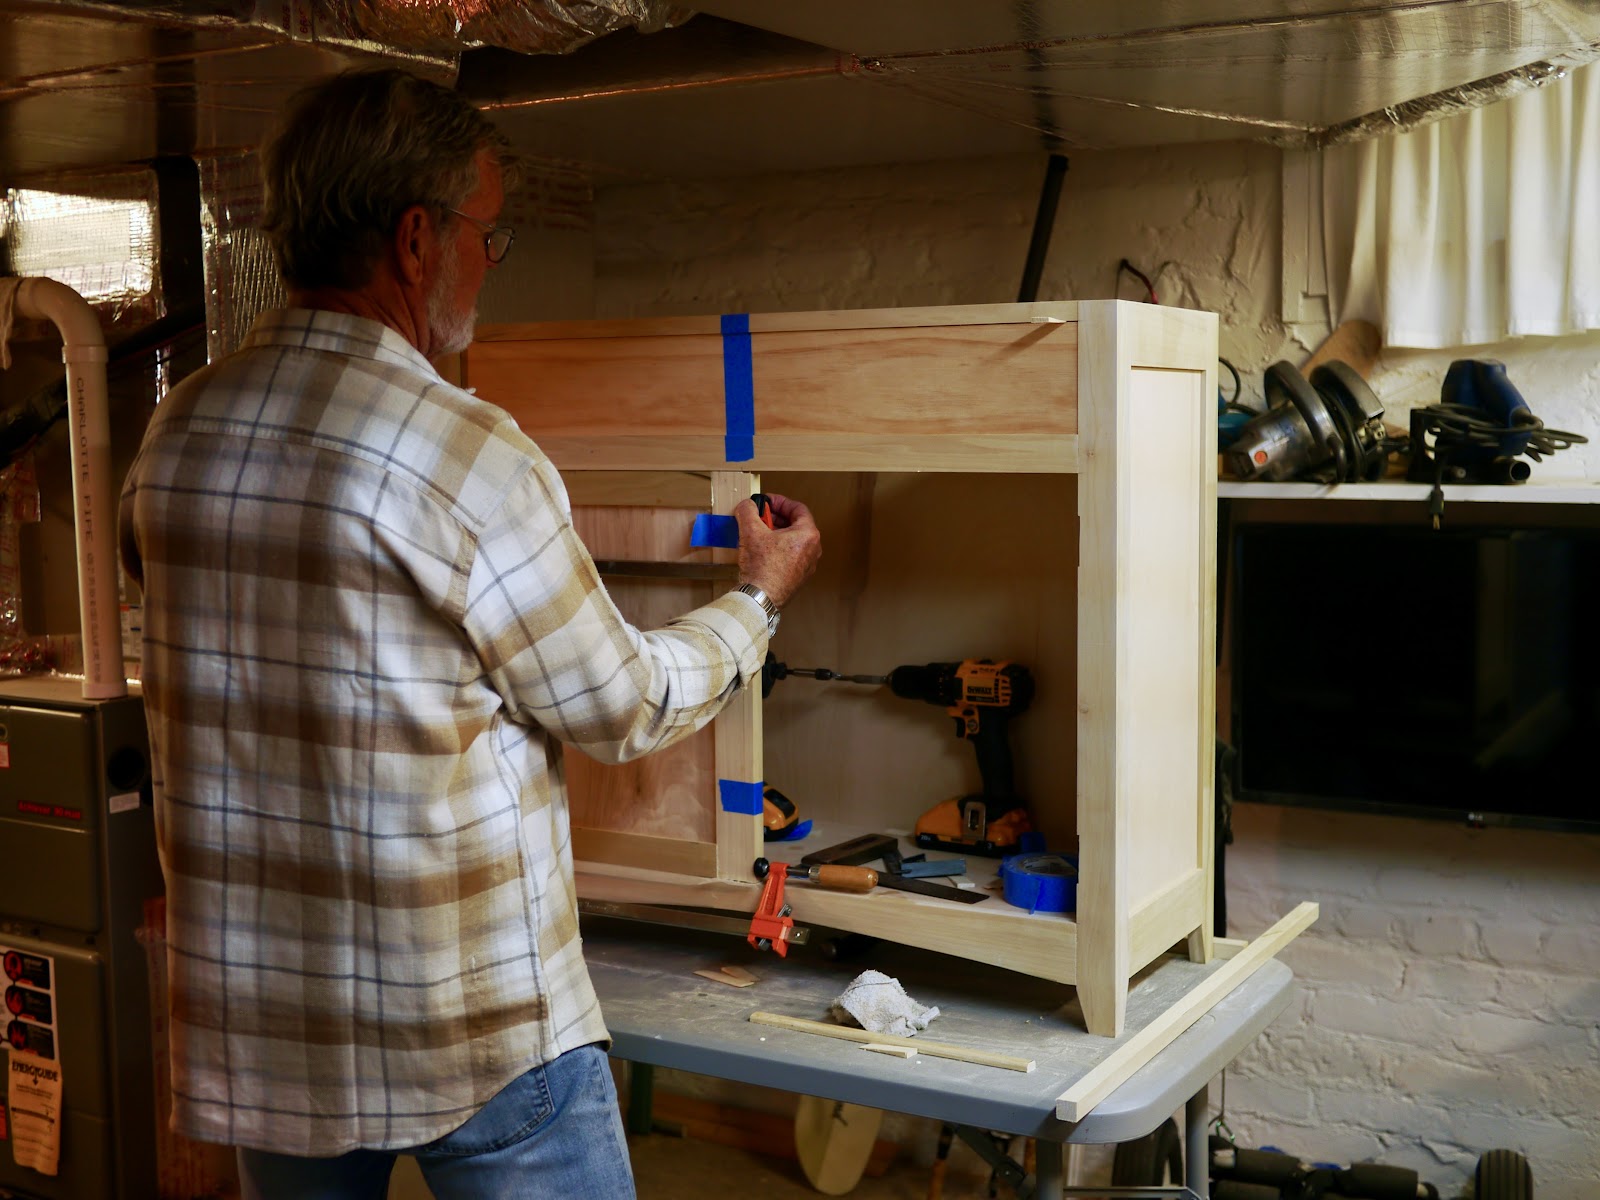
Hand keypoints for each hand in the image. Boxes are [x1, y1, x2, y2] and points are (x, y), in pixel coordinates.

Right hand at [733, 493, 820, 608]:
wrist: (761, 598)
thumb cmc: (762, 567)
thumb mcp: (751, 532)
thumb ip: (748, 511)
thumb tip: (747, 505)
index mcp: (808, 534)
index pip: (797, 508)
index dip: (779, 502)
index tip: (765, 502)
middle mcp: (813, 549)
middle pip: (795, 524)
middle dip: (775, 518)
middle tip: (759, 517)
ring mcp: (807, 565)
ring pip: (792, 541)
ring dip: (775, 533)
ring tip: (757, 534)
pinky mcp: (798, 577)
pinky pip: (790, 555)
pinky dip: (777, 548)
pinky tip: (760, 551)